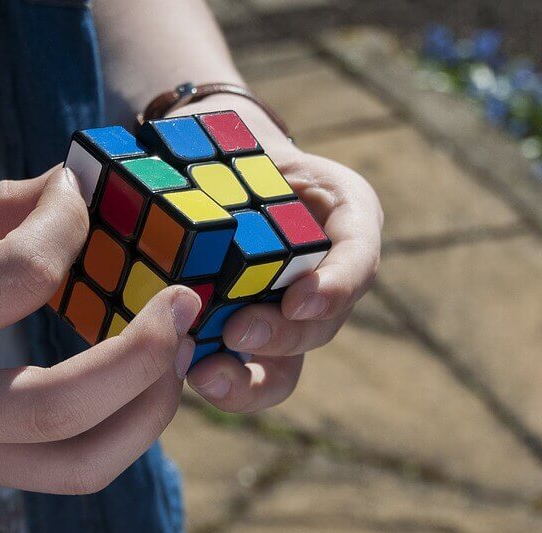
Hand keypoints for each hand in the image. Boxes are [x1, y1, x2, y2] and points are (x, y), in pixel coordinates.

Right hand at [0, 167, 201, 494]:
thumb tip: (68, 192)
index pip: (15, 279)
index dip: (63, 224)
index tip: (73, 194)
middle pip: (65, 406)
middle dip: (145, 349)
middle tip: (185, 298)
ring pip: (82, 464)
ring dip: (150, 408)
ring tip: (175, 349)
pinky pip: (67, 471)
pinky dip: (120, 430)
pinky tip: (134, 380)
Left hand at [171, 95, 383, 412]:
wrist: (225, 185)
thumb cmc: (242, 158)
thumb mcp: (249, 138)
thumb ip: (235, 149)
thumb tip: (183, 152)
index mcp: (346, 224)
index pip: (358, 260)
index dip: (334, 288)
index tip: (300, 302)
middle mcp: (328, 281)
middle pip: (321, 325)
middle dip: (282, 335)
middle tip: (239, 332)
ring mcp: (290, 321)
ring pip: (288, 368)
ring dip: (251, 379)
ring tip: (209, 377)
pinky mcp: (249, 344)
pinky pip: (248, 377)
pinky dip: (224, 385)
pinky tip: (192, 379)